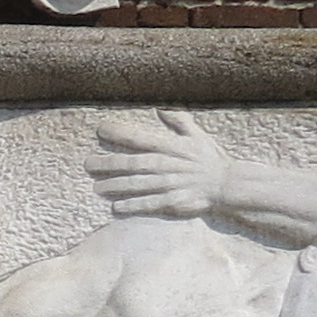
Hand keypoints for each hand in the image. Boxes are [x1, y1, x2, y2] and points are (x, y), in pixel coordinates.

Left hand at [89, 107, 233, 221]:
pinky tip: (116, 208)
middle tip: (87, 164)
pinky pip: (150, 204)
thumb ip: (179, 121)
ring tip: (96, 188)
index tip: (100, 130)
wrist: (228, 184)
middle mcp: (168, 165)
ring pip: (138, 185)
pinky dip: (133, 206)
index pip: (141, 138)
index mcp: (171, 147)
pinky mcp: (174, 202)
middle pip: (134, 163)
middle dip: (109, 163)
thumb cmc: (210, 159)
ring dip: (116, 186)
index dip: (120, 134)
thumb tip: (161, 108)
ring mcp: (170, 184)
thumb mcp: (197, 136)